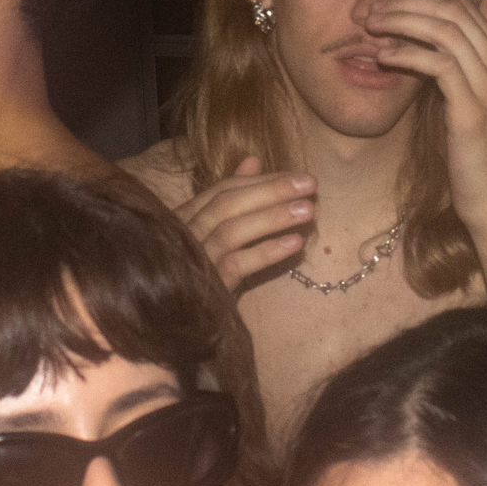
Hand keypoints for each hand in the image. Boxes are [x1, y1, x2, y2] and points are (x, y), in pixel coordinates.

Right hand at [176, 156, 313, 288]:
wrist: (176, 325)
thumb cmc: (198, 270)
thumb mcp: (213, 230)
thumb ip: (230, 196)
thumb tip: (252, 160)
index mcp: (184, 217)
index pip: (223, 190)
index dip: (262, 181)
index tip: (298, 176)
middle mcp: (184, 235)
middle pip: (228, 204)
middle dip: (272, 191)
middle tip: (310, 185)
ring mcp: (193, 260)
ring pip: (233, 230)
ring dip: (273, 217)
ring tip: (308, 211)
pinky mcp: (207, 285)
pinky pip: (238, 264)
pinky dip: (267, 251)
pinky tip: (295, 244)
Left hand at [361, 0, 486, 241]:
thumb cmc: (483, 154)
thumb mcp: (479, 100)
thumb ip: (471, 63)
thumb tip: (464, 34)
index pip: (465, 4)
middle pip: (454, 10)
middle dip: (408, 2)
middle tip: (373, 8)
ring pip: (445, 31)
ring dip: (402, 21)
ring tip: (371, 25)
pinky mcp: (472, 110)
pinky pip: (439, 65)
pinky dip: (407, 54)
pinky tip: (383, 57)